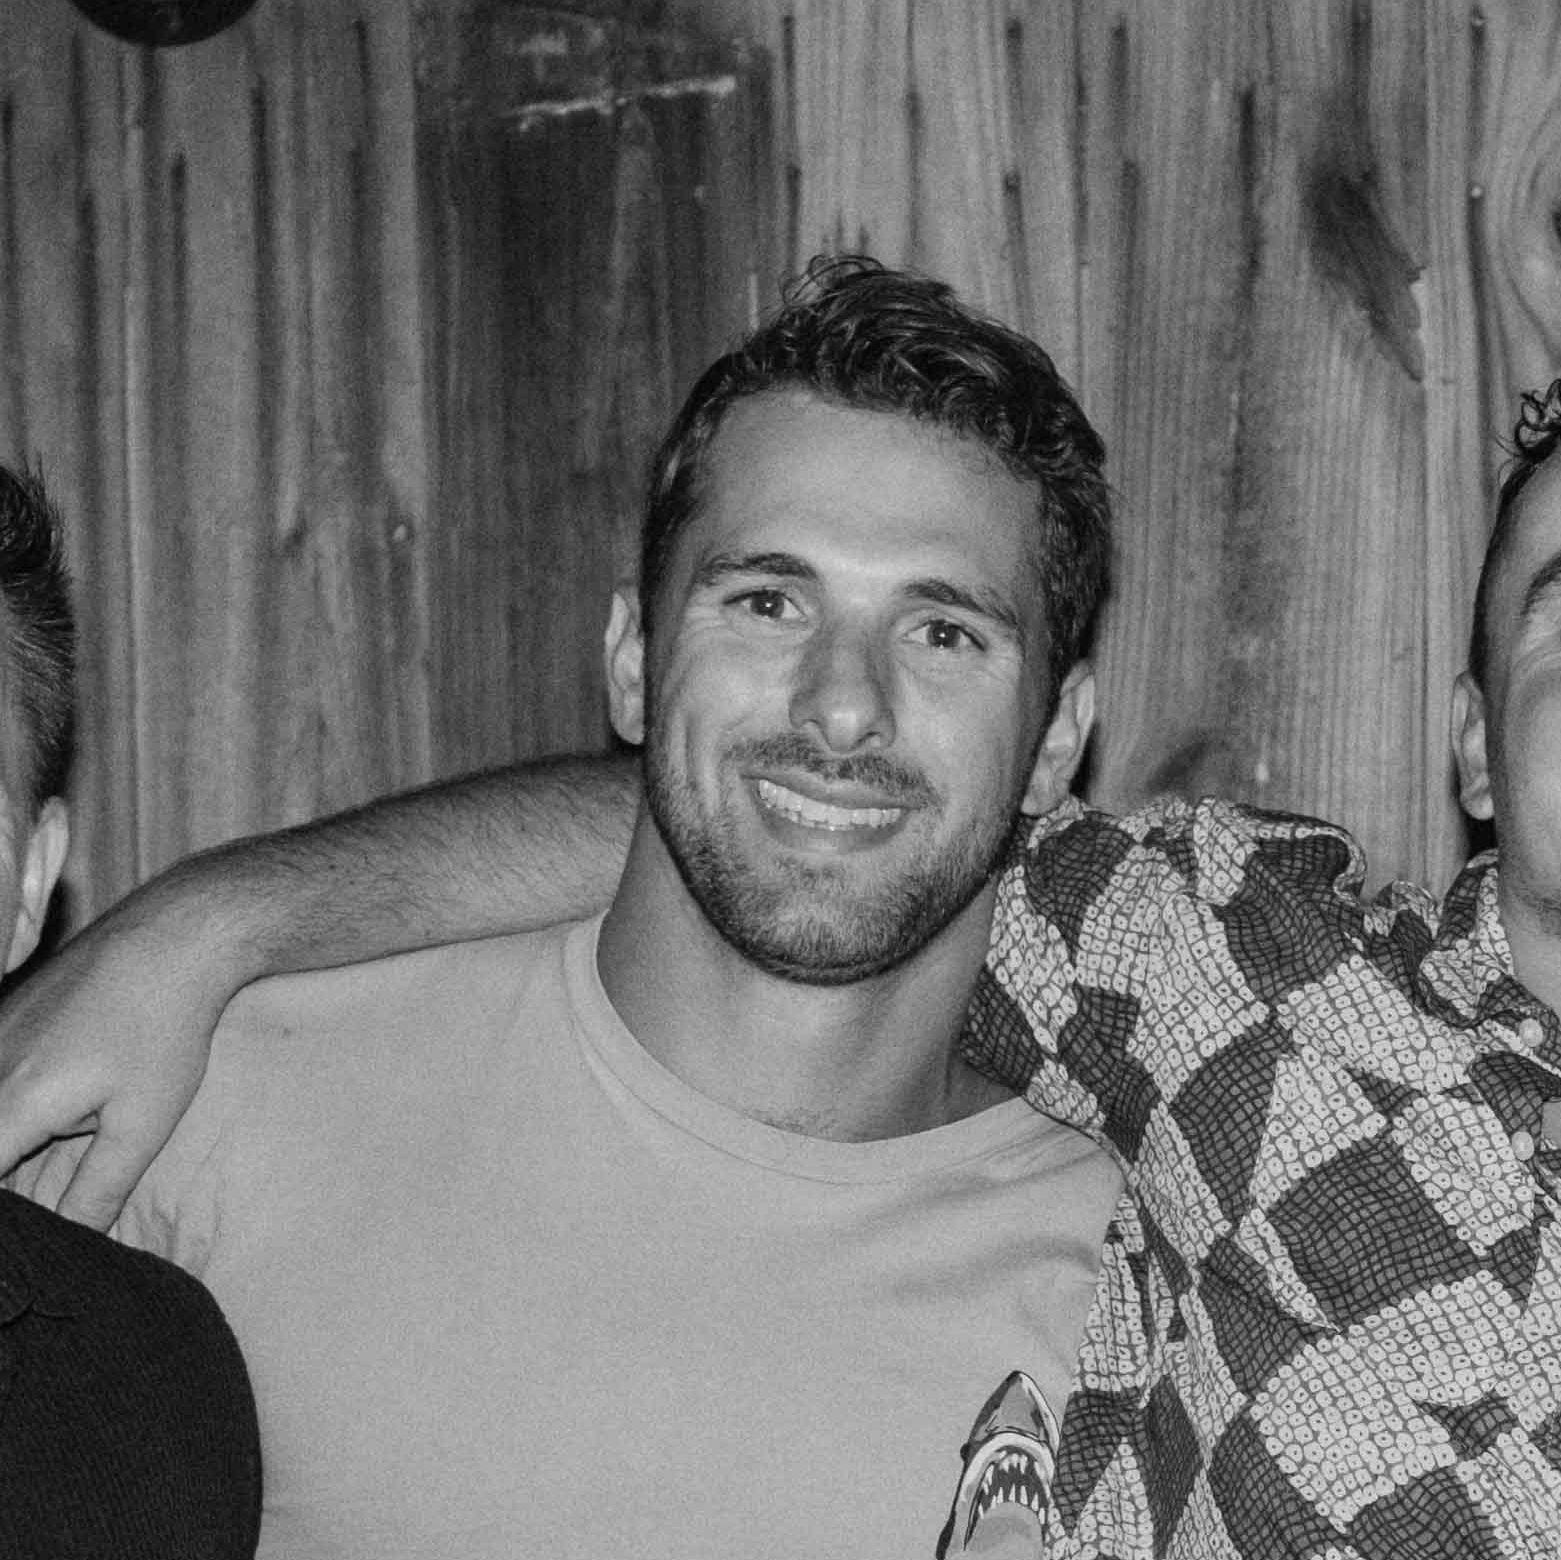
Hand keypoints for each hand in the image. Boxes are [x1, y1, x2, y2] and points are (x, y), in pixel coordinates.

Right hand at [0, 884, 242, 1229]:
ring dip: (8, 1142)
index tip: (23, 1240)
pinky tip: (38, 1115)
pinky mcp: (0, 1019)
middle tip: (45, 1197)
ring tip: (56, 1141)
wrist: (172, 938)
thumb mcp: (141, 1123)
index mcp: (8, 1108)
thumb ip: (96, 1190)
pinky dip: (7, 1109)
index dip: (4, 1221)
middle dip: (4, 1173)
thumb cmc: (163, 1030)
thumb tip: (69, 1242)